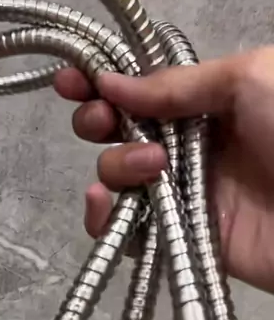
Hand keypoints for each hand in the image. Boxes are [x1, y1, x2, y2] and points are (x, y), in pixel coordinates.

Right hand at [55, 47, 273, 294]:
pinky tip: (105, 207)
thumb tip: (112, 81)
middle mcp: (190, 144)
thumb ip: (178, 84)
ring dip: (116, 165)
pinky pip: (129, 232)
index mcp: (207, 102)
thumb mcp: (249, 80)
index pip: (142, 87)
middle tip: (99, 121)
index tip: (70, 80)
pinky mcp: (184, 239)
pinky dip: (104, 220)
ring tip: (151, 167)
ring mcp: (185, 192)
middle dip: (97, 121)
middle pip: (121, 129)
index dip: (101, 80)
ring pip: (118, 176)